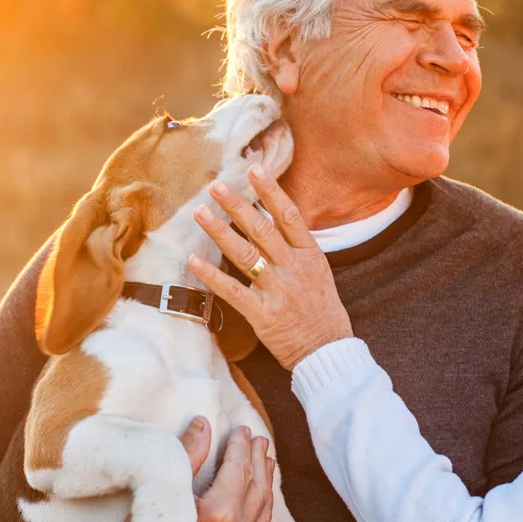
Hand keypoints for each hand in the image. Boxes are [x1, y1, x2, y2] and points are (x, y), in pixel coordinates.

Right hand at [96, 419, 275, 521]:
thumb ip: (187, 457)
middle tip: (257, 438)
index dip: (240, 446)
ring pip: (262, 512)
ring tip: (265, 460)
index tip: (241, 428)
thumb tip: (202, 423)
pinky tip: (259, 496)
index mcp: (218, 517)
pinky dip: (260, 509)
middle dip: (257, 460)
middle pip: (256, 489)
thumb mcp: (159, 496)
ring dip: (265, 483)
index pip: (238, 470)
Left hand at [189, 165, 353, 370]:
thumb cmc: (322, 313)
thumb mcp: (319, 273)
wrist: (328, 352)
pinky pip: (232, 290)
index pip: (289, 215)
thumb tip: (272, 223)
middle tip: (216, 186)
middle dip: (237, 205)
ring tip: (201, 212)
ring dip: (220, 231)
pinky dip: (211, 275)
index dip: (270, 191)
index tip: (254, 169)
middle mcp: (294, 268)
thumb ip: (297, 249)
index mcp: (310, 256)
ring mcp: (278, 290)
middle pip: (262, 229)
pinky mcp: (262, 313)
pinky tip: (193, 260)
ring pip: (245, 254)